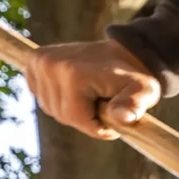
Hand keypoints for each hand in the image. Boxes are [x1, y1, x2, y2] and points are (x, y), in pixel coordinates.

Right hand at [23, 39, 161, 138]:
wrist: (124, 54)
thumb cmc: (135, 77)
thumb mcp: (145, 92)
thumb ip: (135, 105)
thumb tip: (123, 118)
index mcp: (72, 73)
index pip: (76, 118)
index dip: (98, 125)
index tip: (116, 115)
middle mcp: (49, 64)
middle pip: (62, 115)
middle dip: (86, 117)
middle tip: (105, 101)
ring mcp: (39, 61)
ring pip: (51, 108)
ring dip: (73, 109)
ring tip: (92, 93)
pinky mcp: (33, 61)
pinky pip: (42, 97)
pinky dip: (59, 98)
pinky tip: (76, 88)